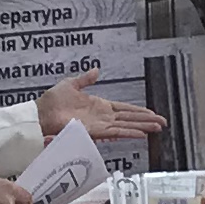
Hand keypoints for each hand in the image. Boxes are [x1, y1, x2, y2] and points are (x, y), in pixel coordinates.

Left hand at [34, 62, 163, 144]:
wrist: (41, 113)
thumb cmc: (52, 101)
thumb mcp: (71, 84)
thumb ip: (86, 79)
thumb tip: (96, 70)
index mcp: (100, 106)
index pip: (124, 109)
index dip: (139, 111)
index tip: (153, 113)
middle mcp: (103, 117)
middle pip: (130, 119)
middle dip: (147, 121)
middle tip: (162, 123)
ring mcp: (100, 125)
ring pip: (126, 126)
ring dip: (142, 127)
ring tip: (157, 128)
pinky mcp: (95, 132)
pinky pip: (116, 132)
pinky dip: (129, 133)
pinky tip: (141, 134)